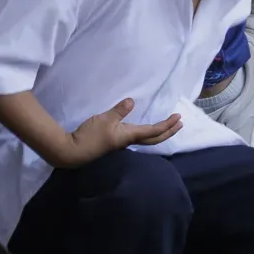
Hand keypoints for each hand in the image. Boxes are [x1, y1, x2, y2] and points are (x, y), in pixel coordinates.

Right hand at [63, 97, 181, 164]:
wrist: (73, 151)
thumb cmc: (90, 135)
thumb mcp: (105, 119)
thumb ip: (119, 111)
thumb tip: (132, 101)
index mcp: (130, 136)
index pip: (154, 131)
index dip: (168, 125)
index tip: (178, 118)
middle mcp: (129, 142)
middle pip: (154, 139)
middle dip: (169, 131)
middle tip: (180, 123)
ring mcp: (122, 145)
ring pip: (146, 140)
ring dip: (159, 133)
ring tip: (167, 126)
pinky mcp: (114, 144)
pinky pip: (136, 139)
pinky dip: (146, 134)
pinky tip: (143, 130)